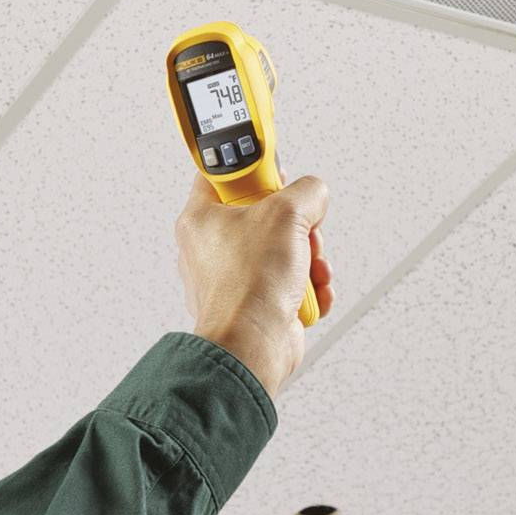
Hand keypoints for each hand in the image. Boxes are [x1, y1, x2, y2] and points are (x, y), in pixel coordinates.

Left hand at [175, 173, 332, 398]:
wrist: (253, 346)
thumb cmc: (249, 287)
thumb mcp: (286, 213)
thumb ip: (306, 191)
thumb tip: (314, 194)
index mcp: (201, 218)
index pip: (224, 175)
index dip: (255, 168)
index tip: (275, 168)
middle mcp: (212, 248)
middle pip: (266, 214)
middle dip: (298, 225)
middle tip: (302, 230)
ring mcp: (234, 278)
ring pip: (283, 250)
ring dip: (309, 258)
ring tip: (308, 267)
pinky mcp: (255, 303)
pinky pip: (289, 283)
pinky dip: (307, 288)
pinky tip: (309, 293)